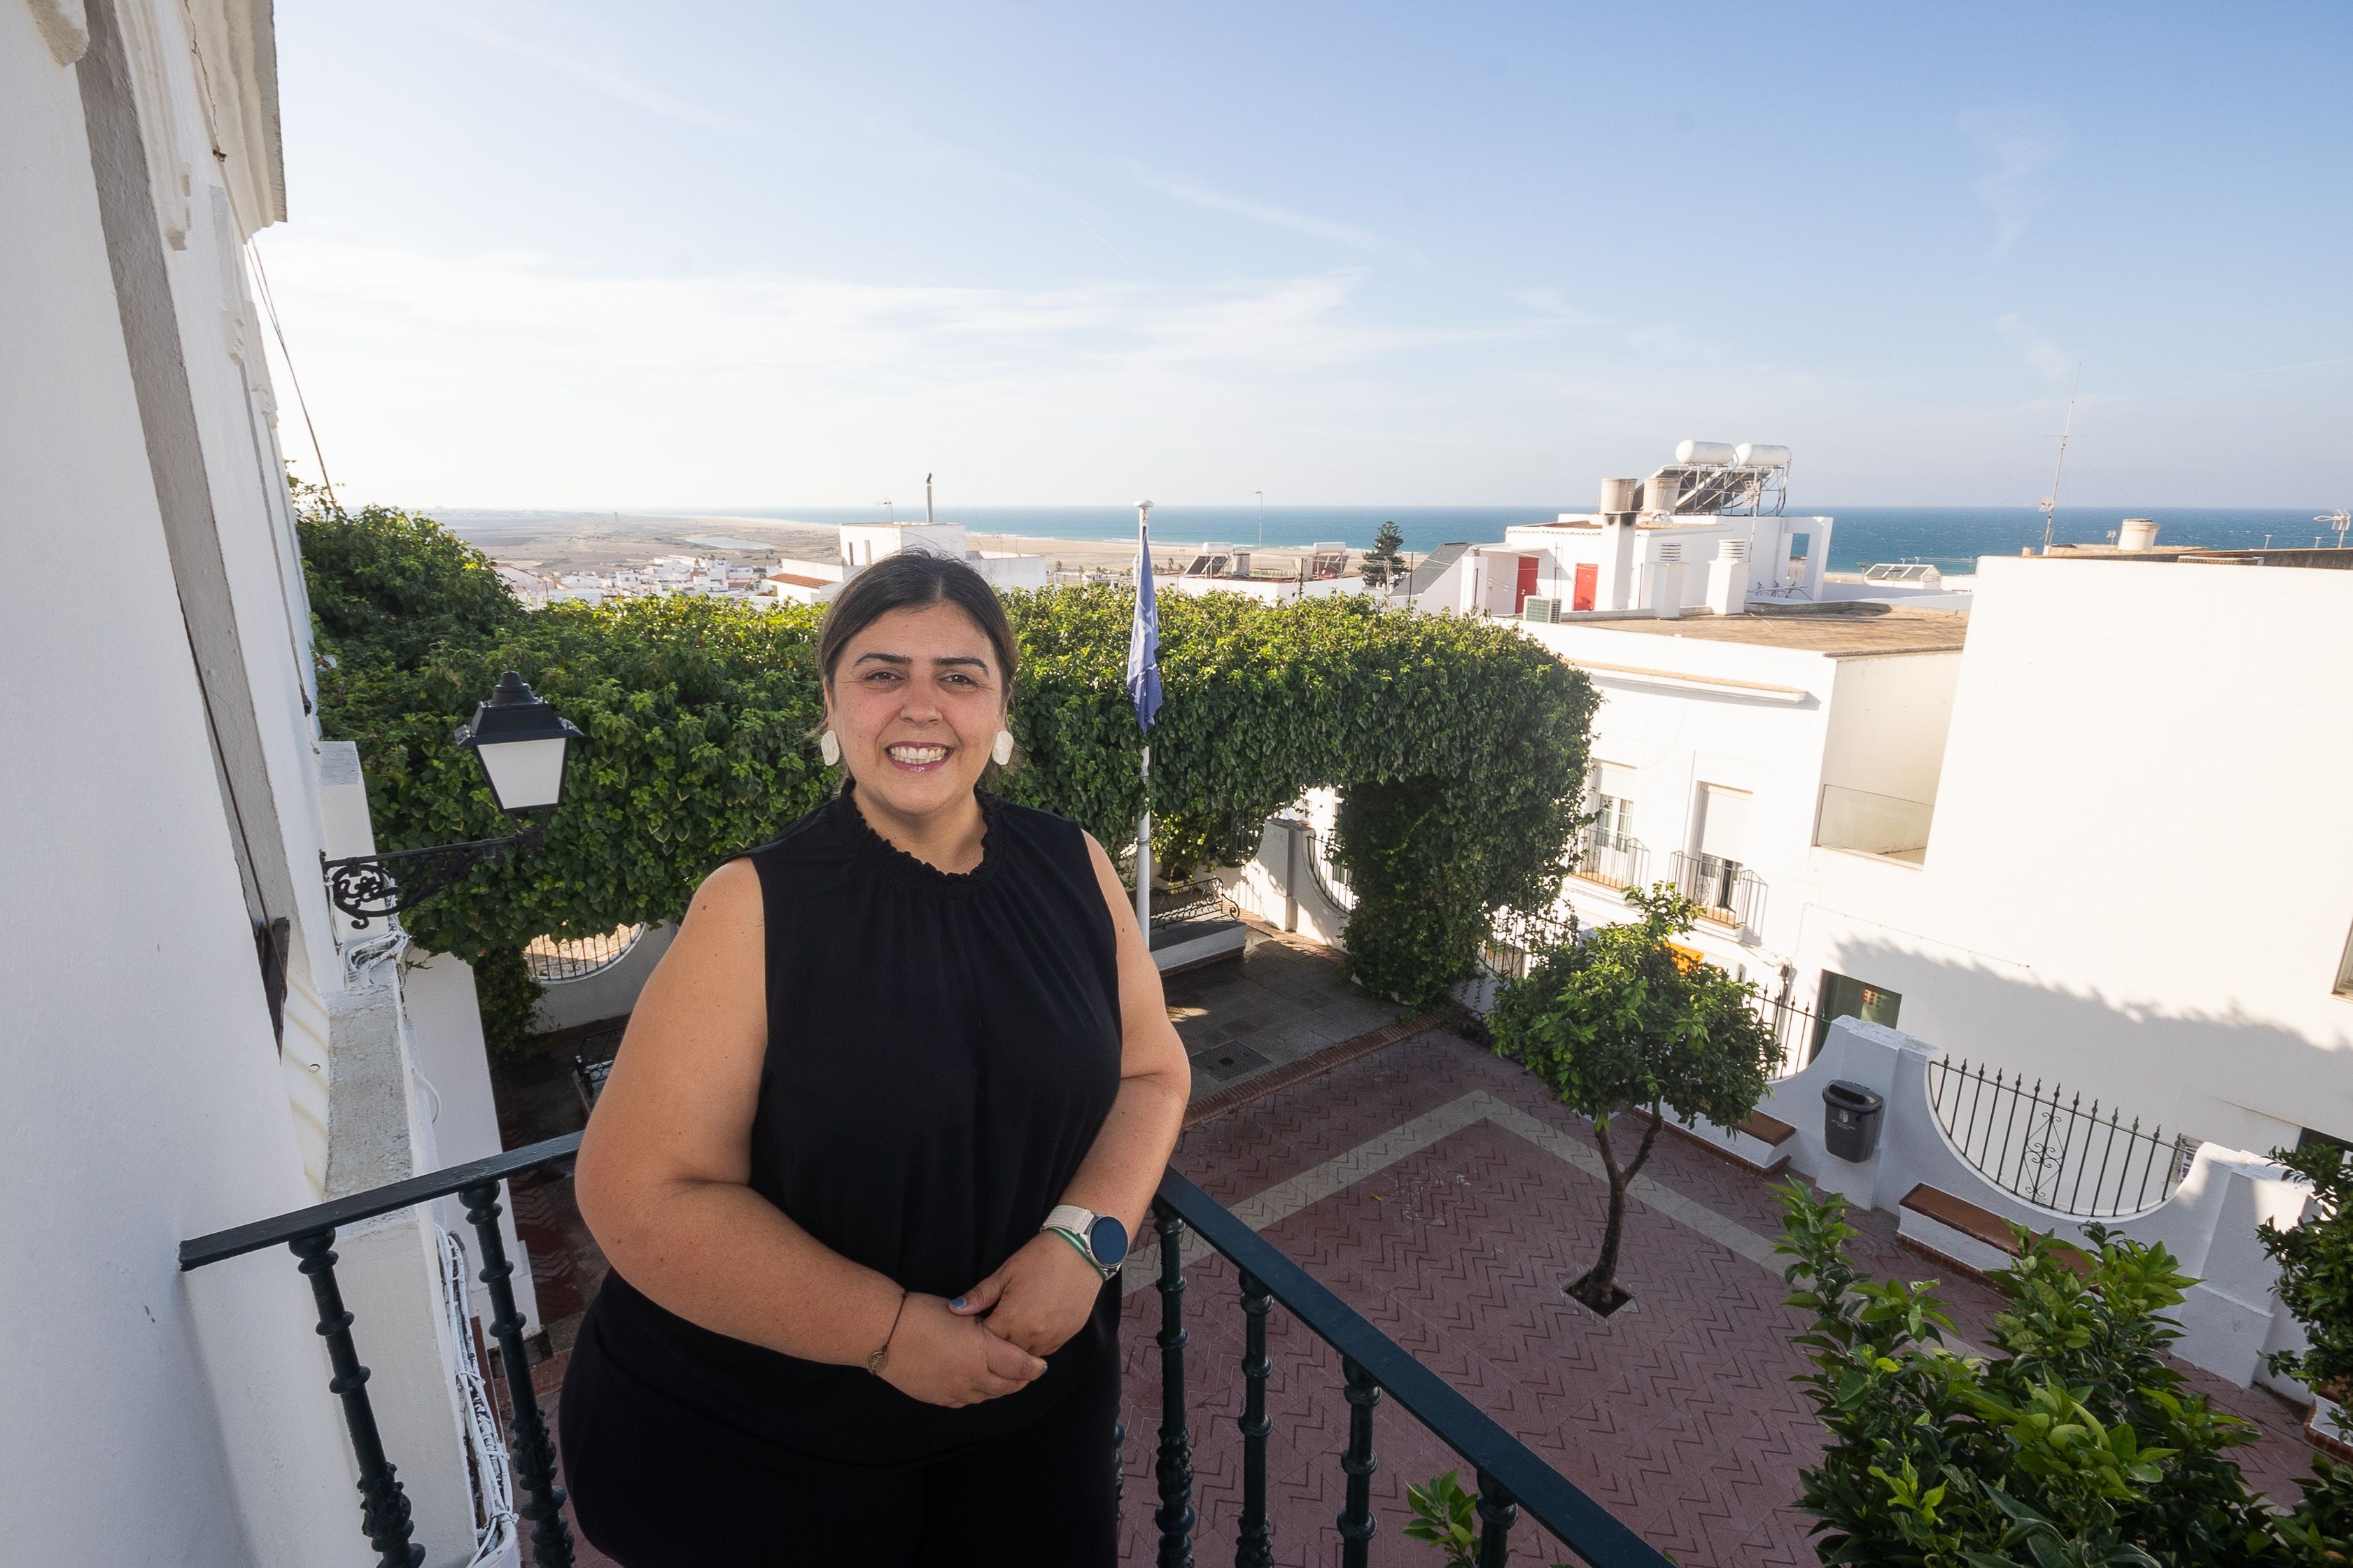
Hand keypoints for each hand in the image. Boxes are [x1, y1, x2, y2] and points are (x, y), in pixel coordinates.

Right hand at [876, 1294, 1046, 1408]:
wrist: (885, 1333)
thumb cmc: (923, 1313)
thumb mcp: (963, 1314)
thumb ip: (985, 1329)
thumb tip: (1000, 1336)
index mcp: (982, 1352)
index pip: (1019, 1366)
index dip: (1033, 1367)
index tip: (1041, 1365)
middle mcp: (972, 1377)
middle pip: (1007, 1386)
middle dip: (1021, 1380)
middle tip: (1029, 1373)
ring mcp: (954, 1391)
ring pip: (988, 1396)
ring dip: (1000, 1388)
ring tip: (1007, 1379)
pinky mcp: (938, 1399)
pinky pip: (967, 1401)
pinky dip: (979, 1394)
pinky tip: (980, 1385)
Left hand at [949, 1231, 1107, 1357]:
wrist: (1082, 1252)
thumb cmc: (1040, 1258)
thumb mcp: (1006, 1273)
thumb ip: (980, 1296)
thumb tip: (954, 1309)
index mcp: (1012, 1320)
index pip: (986, 1342)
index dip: (978, 1335)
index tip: (977, 1324)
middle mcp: (1032, 1336)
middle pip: (1005, 1355)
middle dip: (996, 1345)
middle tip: (994, 1328)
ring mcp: (1052, 1339)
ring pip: (1026, 1357)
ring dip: (1017, 1347)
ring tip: (1013, 1329)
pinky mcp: (1068, 1336)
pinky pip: (1045, 1351)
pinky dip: (1036, 1344)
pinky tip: (1033, 1328)